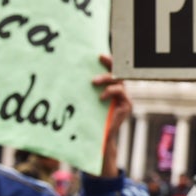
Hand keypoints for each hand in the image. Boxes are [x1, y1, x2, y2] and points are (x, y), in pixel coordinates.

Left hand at [92, 54, 130, 177]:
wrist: (99, 139)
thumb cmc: (89, 120)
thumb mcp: (85, 102)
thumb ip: (84, 92)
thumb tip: (67, 77)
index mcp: (110, 89)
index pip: (111, 71)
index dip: (107, 61)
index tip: (98, 55)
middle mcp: (119, 92)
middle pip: (118, 72)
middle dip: (110, 63)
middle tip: (99, 59)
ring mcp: (124, 98)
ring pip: (119, 81)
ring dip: (106, 78)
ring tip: (94, 82)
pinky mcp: (127, 105)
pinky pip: (121, 92)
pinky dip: (111, 92)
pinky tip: (101, 97)